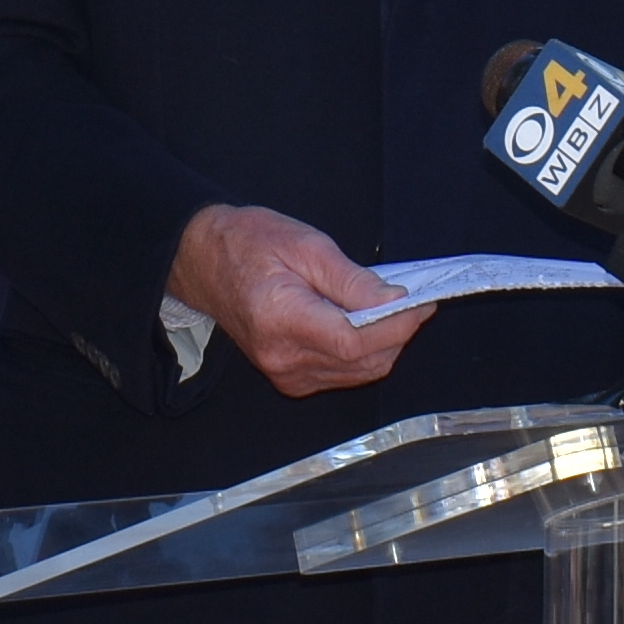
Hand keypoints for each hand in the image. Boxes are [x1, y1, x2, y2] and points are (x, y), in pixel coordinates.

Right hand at [173, 203, 422, 396]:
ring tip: (392, 309)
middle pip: (362, 360)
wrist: (204, 263)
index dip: (396, 325)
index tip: (420, 302)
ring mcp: (285, 373)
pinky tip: (367, 325)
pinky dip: (365, 353)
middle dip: (398, 332)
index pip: (354, 340)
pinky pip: (344, 374)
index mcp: (280, 319)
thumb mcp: (305, 245)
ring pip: (359, 372)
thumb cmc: (247, 244)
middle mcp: (282, 356)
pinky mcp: (290, 378)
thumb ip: (352, 279)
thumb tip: (394, 300)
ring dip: (385, 344)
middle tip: (416, 300)